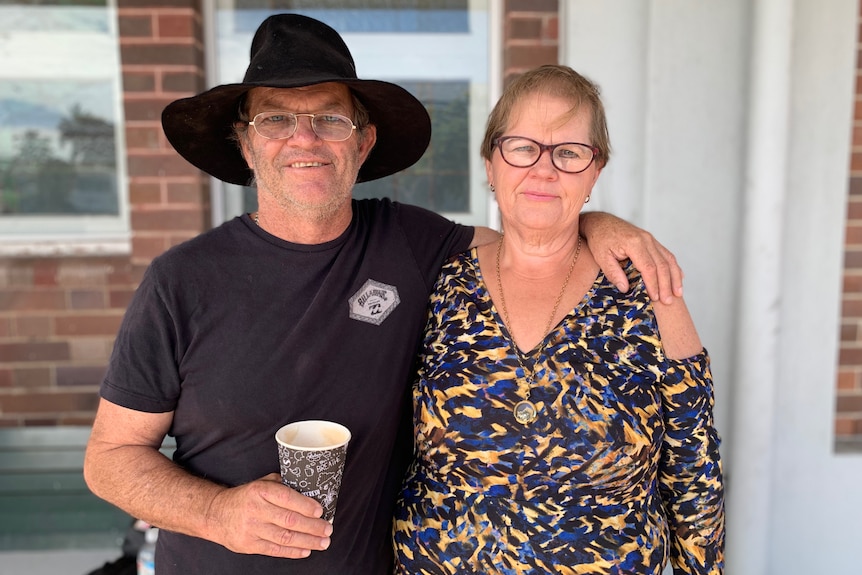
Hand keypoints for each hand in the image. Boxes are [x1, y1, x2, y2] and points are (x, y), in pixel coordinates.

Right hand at [205, 473, 332, 557]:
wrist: (216, 514)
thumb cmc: (246, 497)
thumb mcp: (262, 483)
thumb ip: (283, 486)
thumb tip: (310, 491)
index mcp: (260, 491)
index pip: (286, 498)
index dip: (305, 505)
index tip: (320, 511)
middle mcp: (255, 509)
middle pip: (289, 520)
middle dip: (312, 526)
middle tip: (327, 529)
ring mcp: (251, 529)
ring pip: (284, 537)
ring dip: (307, 541)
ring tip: (323, 542)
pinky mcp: (249, 545)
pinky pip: (275, 550)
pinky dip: (292, 551)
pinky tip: (306, 550)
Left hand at [579, 212, 682, 303]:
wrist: (601, 223)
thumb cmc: (599, 240)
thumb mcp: (601, 257)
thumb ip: (613, 273)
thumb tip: (626, 289)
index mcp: (634, 243)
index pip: (649, 267)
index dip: (653, 284)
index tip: (655, 298)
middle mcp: (646, 239)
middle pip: (662, 265)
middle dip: (666, 285)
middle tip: (667, 302)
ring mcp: (651, 239)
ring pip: (668, 259)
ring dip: (674, 277)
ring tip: (677, 294)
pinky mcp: (652, 241)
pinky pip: (666, 255)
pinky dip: (674, 267)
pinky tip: (678, 278)